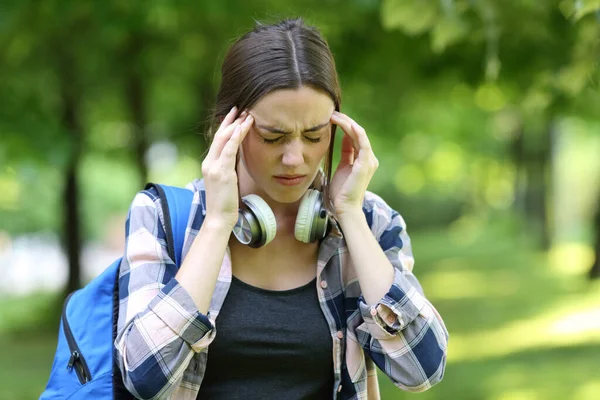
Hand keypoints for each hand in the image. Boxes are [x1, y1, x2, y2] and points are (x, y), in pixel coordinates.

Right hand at [201, 106, 253, 228]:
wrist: (218, 219)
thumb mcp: (226, 182)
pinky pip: (229, 150)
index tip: (235, 116)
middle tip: (240, 108)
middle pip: (219, 136)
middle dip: (230, 121)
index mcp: (209, 165)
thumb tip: (237, 160)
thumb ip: (229, 169)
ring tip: (247, 114)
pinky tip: (243, 127)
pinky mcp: (221, 172)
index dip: (226, 127)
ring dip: (236, 125)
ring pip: (224, 139)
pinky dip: (236, 137)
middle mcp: (209, 163)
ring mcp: (214, 167)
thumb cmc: (225, 204)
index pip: (217, 141)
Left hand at [329, 111, 378, 216]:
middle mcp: (369, 158)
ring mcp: (369, 160)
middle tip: (332, 113)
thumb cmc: (341, 191)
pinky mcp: (366, 163)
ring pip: (359, 134)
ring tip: (334, 116)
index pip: (355, 137)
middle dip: (345, 121)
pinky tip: (346, 124)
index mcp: (364, 159)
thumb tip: (343, 138)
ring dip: (347, 123)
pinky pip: (362, 143)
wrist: (345, 207)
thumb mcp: (342, 167)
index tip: (332, 118)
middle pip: (358, 133)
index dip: (345, 126)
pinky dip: (355, 132)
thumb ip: (345, 153)